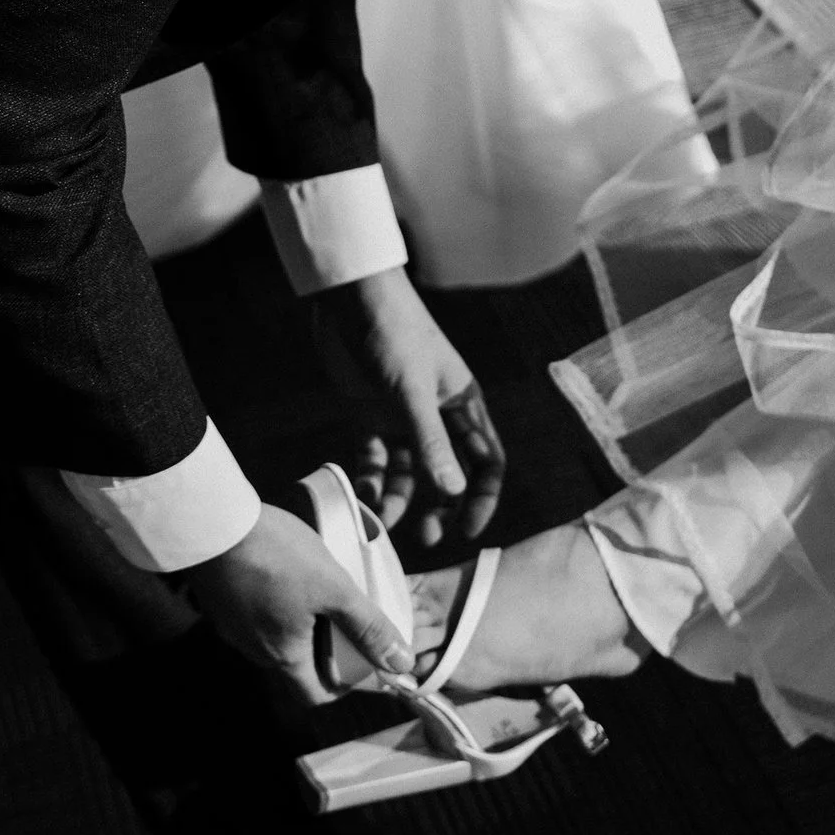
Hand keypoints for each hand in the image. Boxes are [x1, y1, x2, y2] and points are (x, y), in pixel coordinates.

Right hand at [183, 503, 415, 703]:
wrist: (212, 522)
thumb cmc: (274, 556)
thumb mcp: (335, 589)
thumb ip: (368, 627)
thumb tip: (401, 663)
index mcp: (283, 656)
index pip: (316, 695)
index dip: (345, 685)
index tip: (364, 662)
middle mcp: (253, 649)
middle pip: (298, 664)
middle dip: (327, 646)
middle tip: (347, 615)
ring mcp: (232, 625)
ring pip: (276, 636)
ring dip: (302, 621)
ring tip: (320, 587)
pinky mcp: (221, 600)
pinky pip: (256, 612)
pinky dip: (277, 602)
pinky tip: (286, 571)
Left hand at [308, 267, 505, 546]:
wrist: (347, 299)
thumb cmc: (394, 334)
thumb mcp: (413, 392)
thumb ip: (433, 443)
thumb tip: (455, 492)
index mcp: (463, 405)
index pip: (487, 461)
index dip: (482, 497)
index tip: (468, 530)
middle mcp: (437, 415)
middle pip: (447, 473)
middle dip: (438, 506)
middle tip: (425, 535)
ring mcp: (402, 416)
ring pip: (407, 471)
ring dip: (399, 498)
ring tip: (383, 523)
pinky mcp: (368, 414)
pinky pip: (373, 457)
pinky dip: (368, 477)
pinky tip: (360, 494)